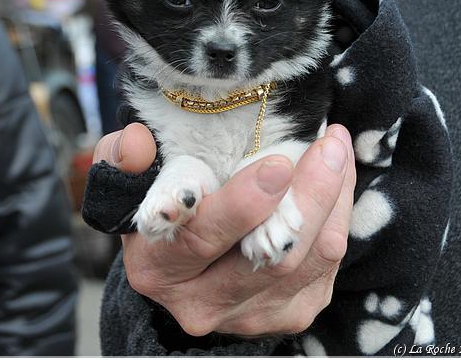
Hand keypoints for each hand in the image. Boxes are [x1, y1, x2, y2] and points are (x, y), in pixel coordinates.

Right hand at [93, 122, 355, 336]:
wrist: (184, 263)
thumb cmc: (160, 207)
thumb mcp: (129, 180)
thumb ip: (122, 158)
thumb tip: (137, 143)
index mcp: (158, 268)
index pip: (201, 240)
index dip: (242, 205)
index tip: (277, 162)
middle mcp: (202, 304)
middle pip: (270, 256)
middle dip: (308, 194)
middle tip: (329, 144)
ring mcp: (250, 316)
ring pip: (309, 261)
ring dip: (333, 200)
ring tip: (337, 148)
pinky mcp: (289, 314)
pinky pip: (328, 266)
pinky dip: (338, 217)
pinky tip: (337, 179)